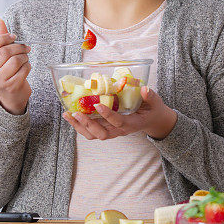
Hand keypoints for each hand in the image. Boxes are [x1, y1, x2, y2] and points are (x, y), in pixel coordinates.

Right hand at [0, 18, 31, 114]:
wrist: (10, 92)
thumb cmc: (4, 68)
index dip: (2, 38)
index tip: (13, 36)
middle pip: (5, 51)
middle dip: (19, 47)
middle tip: (25, 47)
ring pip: (16, 60)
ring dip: (25, 57)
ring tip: (25, 58)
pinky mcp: (11, 86)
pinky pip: (24, 69)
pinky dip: (28, 66)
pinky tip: (25, 67)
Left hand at [62, 86, 177, 140]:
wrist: (152, 121)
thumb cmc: (152, 110)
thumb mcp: (155, 103)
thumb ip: (150, 96)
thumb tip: (144, 89)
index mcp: (132, 124)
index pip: (118, 122)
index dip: (107, 115)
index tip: (97, 105)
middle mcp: (120, 131)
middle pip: (101, 133)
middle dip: (87, 124)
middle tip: (76, 112)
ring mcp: (112, 132)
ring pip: (93, 135)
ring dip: (79, 126)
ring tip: (67, 115)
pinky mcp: (106, 129)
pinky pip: (91, 132)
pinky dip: (79, 125)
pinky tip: (71, 116)